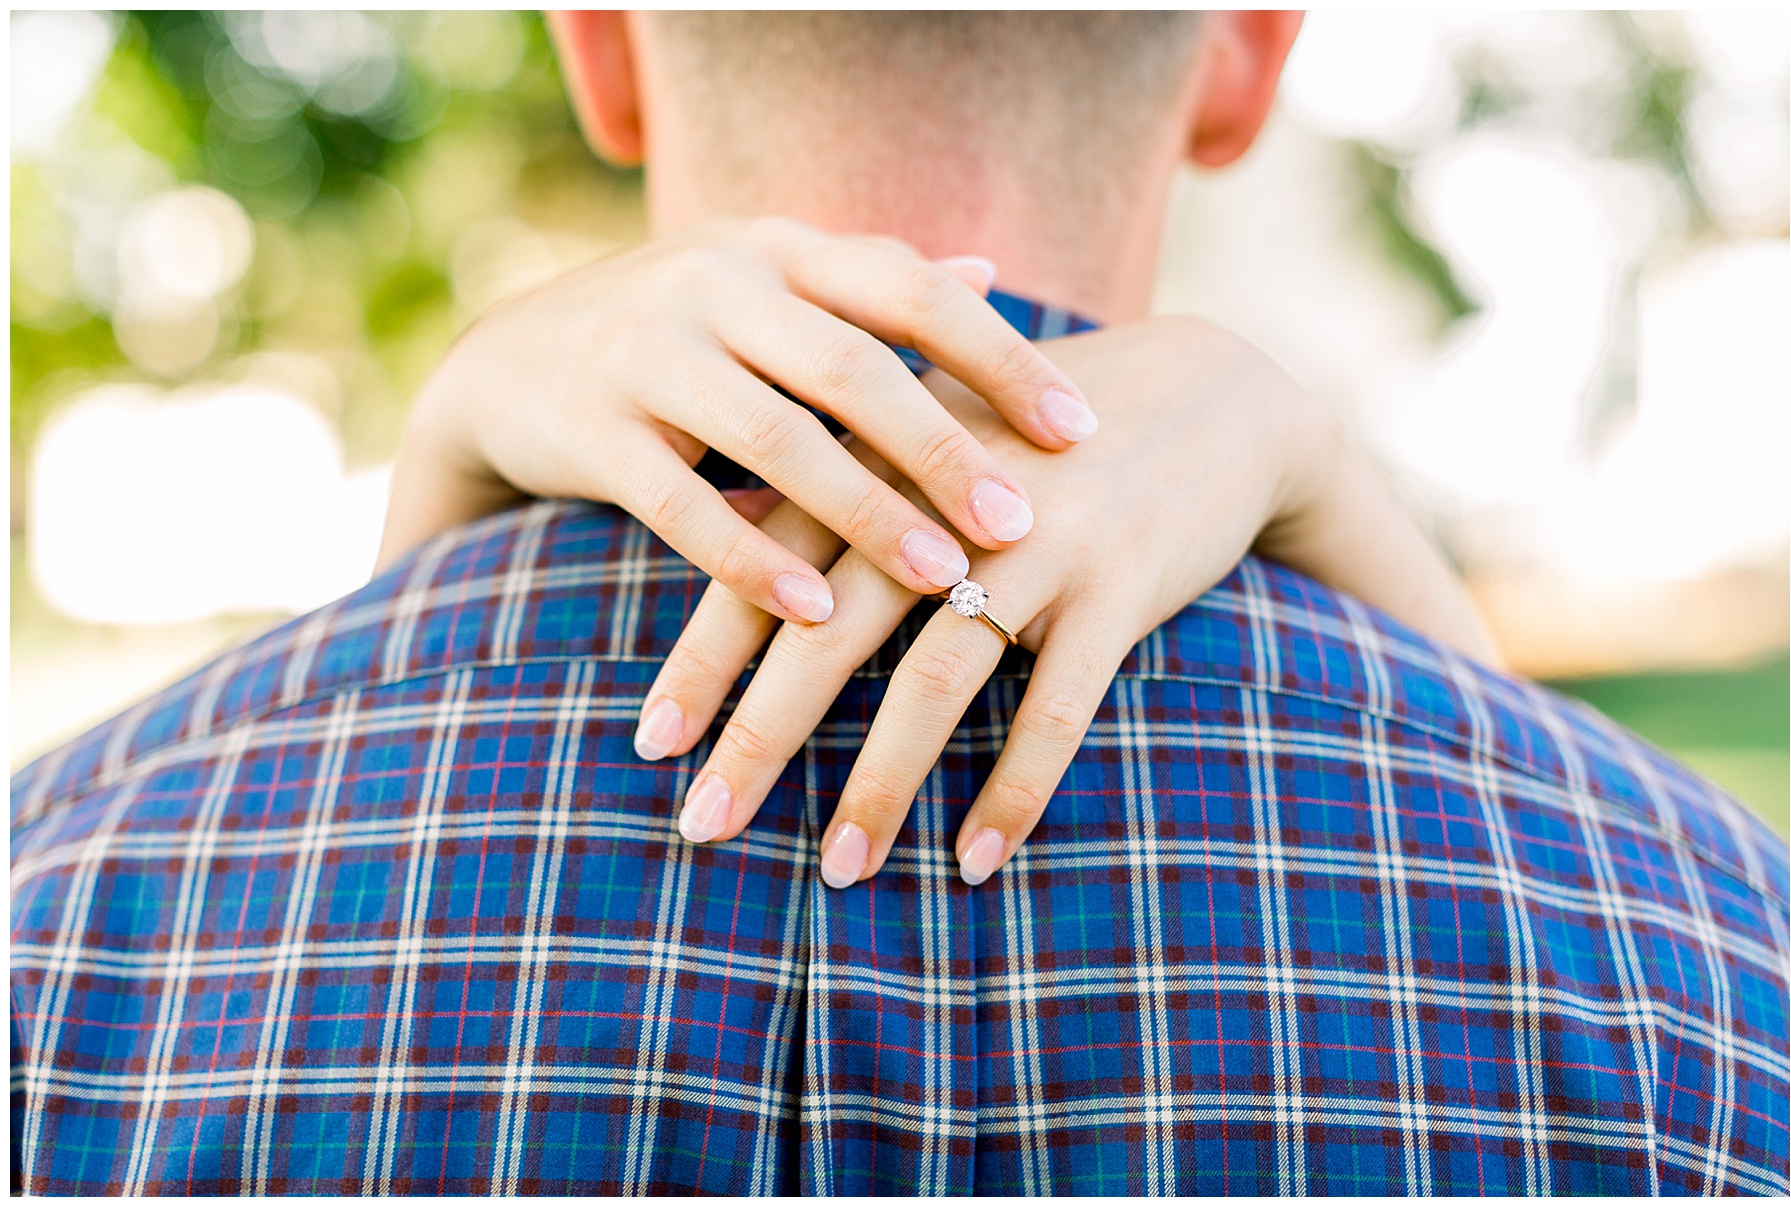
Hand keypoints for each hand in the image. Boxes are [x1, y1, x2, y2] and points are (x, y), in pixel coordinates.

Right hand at [378, 215, 1099, 622]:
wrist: (504, 363)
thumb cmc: (676, 334)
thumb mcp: (765, 287)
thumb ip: (868, 287)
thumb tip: (990, 269)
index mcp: (778, 249)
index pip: (910, 290)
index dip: (1001, 356)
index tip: (1080, 429)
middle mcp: (716, 284)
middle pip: (851, 367)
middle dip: (943, 449)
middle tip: (1020, 521)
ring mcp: (646, 351)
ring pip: (776, 436)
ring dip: (865, 513)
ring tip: (943, 578)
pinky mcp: (590, 429)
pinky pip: (682, 503)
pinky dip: (750, 560)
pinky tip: (814, 614)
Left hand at [635, 317, 1497, 885]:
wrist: (1211, 394)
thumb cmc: (1036, 436)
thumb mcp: (930, 437)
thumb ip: (837, 484)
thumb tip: (725, 537)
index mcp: (884, 458)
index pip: (768, 563)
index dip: (705, 657)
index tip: (651, 743)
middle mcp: (945, 499)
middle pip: (829, 630)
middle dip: (761, 734)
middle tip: (704, 824)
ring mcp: (1038, 542)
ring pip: (936, 680)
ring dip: (881, 784)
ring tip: (837, 870)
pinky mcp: (1121, 586)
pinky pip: (1057, 707)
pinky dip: (1015, 788)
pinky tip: (978, 861)